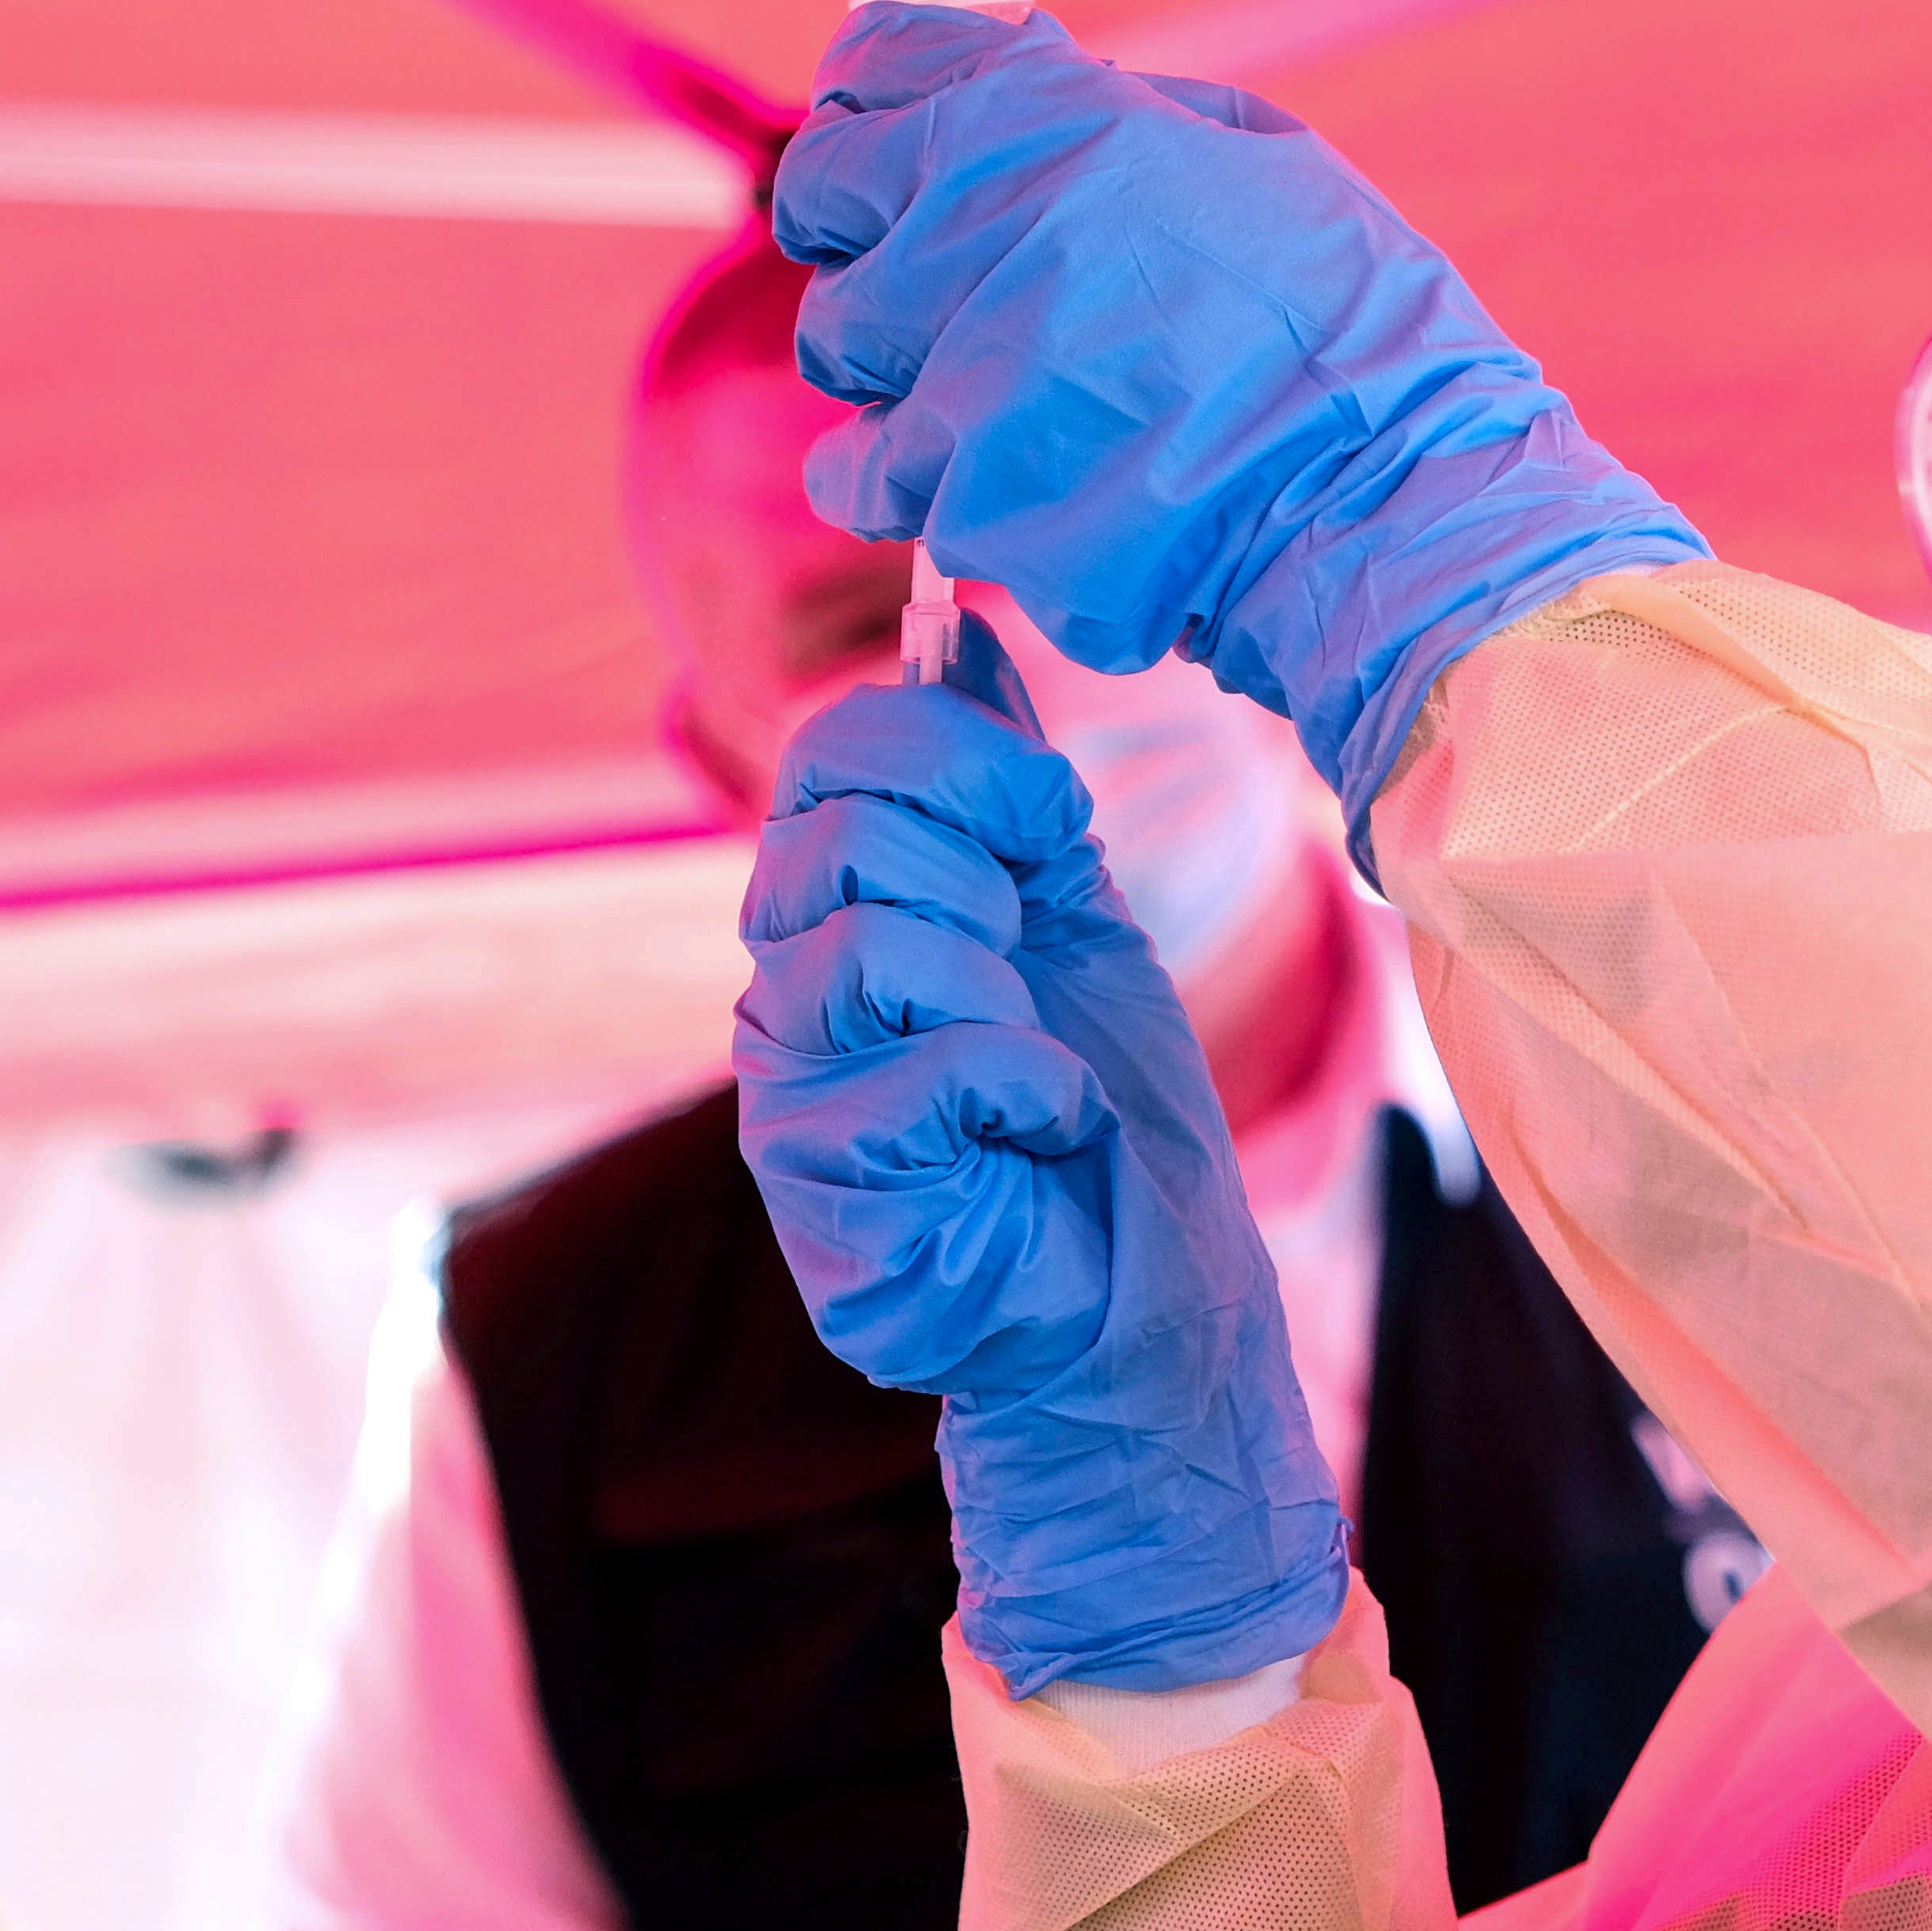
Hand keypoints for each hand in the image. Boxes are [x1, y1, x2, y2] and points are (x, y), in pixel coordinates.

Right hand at [730, 613, 1346, 1693]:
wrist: (1146, 1307)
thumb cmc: (1106, 1122)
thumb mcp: (1069, 914)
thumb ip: (1006, 784)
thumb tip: (959, 623)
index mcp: (836, 911)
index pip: (832, 753)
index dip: (954, 751)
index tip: (1050, 814)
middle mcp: (785, 989)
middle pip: (837, 830)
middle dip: (981, 872)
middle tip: (1029, 958)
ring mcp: (787, 1091)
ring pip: (866, 939)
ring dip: (997, 986)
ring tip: (1034, 1057)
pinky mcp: (820, 1187)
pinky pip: (919, 1064)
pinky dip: (1024, 1083)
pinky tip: (1046, 1132)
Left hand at [772, 4, 1701, 840]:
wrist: (1386, 508)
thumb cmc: (1351, 334)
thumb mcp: (1260, 161)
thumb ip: (1123, 116)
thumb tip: (1035, 86)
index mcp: (1054, 120)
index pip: (881, 64)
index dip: (874, 96)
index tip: (887, 130)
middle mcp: (983, 223)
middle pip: (825, 200)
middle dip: (860, 231)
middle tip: (925, 273)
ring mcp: (959, 366)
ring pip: (836, 346)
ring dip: (889, 363)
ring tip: (984, 389)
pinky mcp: (956, 493)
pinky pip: (866, 475)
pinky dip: (906, 480)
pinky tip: (983, 478)